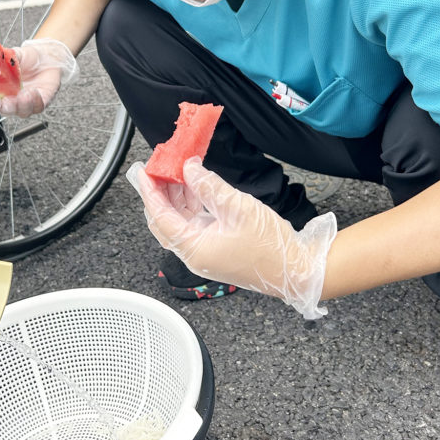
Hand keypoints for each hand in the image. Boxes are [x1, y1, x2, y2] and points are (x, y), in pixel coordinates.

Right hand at [0, 38, 78, 117]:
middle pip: (5, 110)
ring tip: (25, 91)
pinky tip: (35, 90)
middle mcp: (11, 98)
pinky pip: (37, 107)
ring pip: (22, 112)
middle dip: (7, 107)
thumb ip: (4, 58)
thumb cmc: (28, 58)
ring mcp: (25, 103)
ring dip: (22, 104)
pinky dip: (35, 100)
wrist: (47, 57)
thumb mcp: (14, 54)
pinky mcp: (39, 103)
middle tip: (9, 100)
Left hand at [127, 158, 336, 318]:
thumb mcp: (238, 207)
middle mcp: (195, 253)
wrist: (296, 271)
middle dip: (159, 193)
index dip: (150, 192)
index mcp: (194, 249)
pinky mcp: (216, 248)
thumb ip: (209, 186)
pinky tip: (195, 185)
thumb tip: (189, 169)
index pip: (160, 217)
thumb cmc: (271, 247)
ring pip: (180, 221)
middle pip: (165, 221)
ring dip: (176, 196)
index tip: (143, 172)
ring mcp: (205, 252)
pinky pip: (195, 224)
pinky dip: (192, 204)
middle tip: (157, 168)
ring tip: (176, 171)